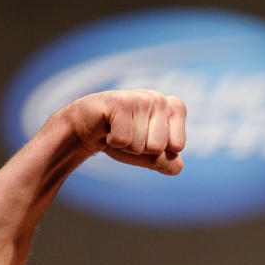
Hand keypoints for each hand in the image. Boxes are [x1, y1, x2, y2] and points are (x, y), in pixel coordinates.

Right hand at [63, 90, 186, 174]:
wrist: (86, 128)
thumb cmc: (122, 139)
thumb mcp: (149, 155)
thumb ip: (167, 162)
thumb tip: (178, 166)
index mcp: (175, 108)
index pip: (177, 146)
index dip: (158, 151)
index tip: (144, 138)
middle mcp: (161, 99)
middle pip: (158, 147)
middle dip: (140, 150)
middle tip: (128, 135)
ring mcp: (142, 98)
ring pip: (141, 146)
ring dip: (126, 146)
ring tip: (117, 130)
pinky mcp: (121, 102)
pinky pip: (124, 141)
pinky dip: (114, 142)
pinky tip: (108, 129)